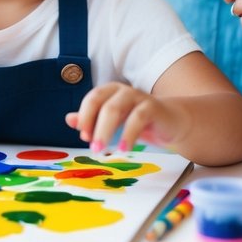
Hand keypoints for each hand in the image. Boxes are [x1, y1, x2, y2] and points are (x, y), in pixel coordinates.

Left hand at [66, 82, 184, 152]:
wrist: (172, 121)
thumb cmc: (138, 121)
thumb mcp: (113, 121)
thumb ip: (91, 120)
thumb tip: (69, 120)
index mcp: (110, 91)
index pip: (92, 99)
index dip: (85, 116)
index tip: (82, 135)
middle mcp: (123, 91)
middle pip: (102, 103)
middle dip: (93, 125)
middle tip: (90, 146)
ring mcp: (138, 97)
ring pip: (116, 108)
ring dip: (105, 130)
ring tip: (101, 150)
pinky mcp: (153, 107)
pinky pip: (138, 118)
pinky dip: (128, 134)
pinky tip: (124, 149)